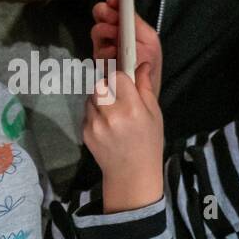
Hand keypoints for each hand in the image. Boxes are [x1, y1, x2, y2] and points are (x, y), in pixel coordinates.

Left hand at [83, 63, 163, 212]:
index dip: (121, 78)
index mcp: (131, 109)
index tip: (125, 84)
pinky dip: (95, 114)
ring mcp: (95, 124)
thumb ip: (145, 88)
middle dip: (108, 88)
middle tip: (117, 98)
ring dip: (100, 99)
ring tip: (112, 114)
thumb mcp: (154, 114)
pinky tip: (106, 126)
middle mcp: (111, 115)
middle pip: (100, 85)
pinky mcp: (85, 132)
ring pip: (91, 97)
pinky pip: (87, 112)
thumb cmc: (148, 143)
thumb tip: (142, 64)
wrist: (131, 174)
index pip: (117, 77)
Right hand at [91, 0, 162, 97]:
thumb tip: (126, 7)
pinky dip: (106, 50)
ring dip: (105, 31)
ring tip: (116, 39)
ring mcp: (104, 46)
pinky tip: (114, 53)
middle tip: (114, 19)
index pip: (114, 5)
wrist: (145, 89)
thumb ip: (138, 23)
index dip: (114, 0)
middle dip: (105, 13)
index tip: (115, 0)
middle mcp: (112, 32)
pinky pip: (97, 51)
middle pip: (99, 13)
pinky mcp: (100, 61)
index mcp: (126, 24)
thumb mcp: (150, 40)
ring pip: (96, 31)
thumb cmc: (149, 64)